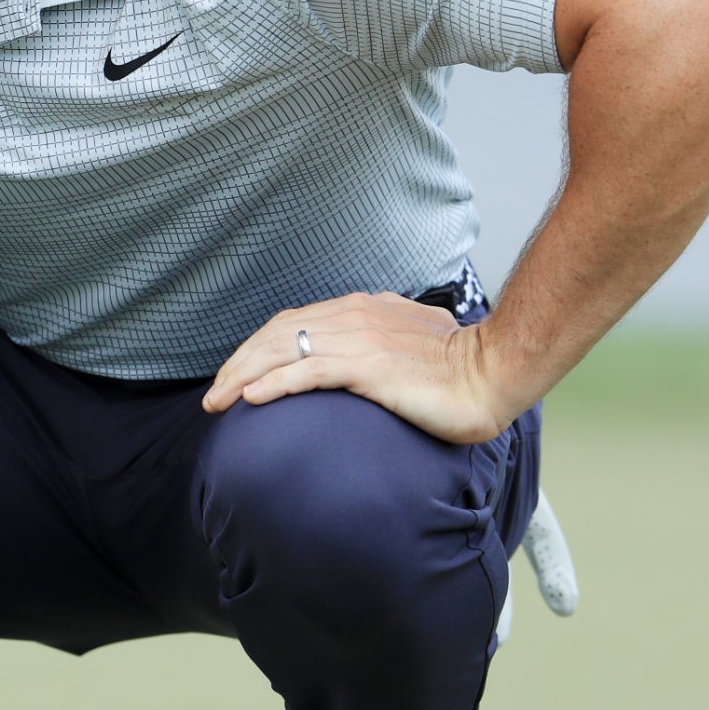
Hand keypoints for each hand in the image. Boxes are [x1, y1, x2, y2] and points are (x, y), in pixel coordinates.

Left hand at [201, 292, 509, 444]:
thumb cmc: (459, 370)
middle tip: (214, 395)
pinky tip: (251, 399)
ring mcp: (361, 339)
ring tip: (219, 401)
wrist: (494, 372)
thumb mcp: (410, 347)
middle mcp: (355, 316)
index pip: (293, 323)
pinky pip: (309, 371)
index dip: (257, 348)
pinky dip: (275, 383)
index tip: (236, 375)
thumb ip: (381, 345)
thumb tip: (363, 365)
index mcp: (363, 309)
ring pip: (284, 350)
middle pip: (277, 333)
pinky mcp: (369, 366)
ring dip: (244, 376)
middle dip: (239, 363)